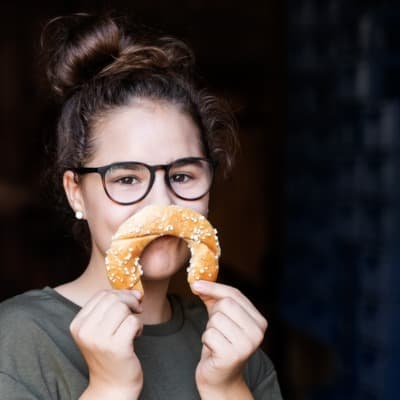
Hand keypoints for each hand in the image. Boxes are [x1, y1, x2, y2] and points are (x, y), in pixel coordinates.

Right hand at [70, 289, 143, 399]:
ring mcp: (99, 339)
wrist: (112, 386)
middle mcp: (85, 331)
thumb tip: (137, 291)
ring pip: (123, 308)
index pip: (101, 294)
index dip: (121, 293)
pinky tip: (136, 337)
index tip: (132, 300)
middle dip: (130, 300)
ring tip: (133, 328)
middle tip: (138, 309)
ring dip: (134, 315)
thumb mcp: (103, 329)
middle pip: (113, 298)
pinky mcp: (116, 347)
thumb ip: (113, 308)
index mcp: (78, 324)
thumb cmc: (111, 353)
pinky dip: (139, 327)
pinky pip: (133, 322)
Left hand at [191, 281, 266, 398]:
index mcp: (259, 320)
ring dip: (209, 328)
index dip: (213, 287)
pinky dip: (206, 339)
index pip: (235, 294)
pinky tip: (213, 349)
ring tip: (216, 339)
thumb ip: (212, 298)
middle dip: (213, 314)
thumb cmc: (220, 342)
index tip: (195, 284)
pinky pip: (209, 334)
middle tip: (216, 328)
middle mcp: (258, 332)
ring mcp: (247, 345)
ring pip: (216, 319)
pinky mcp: (232, 355)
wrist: (220, 376)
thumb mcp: (219, 316)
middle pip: (225, 304)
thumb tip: (197, 282)